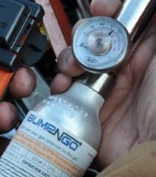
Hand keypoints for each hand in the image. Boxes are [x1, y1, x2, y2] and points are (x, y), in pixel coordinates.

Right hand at [51, 0, 155, 168]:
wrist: (149, 148)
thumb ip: (154, 26)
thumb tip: (144, 6)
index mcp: (138, 50)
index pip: (116, 21)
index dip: (106, 10)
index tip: (100, 8)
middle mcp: (117, 65)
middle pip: (89, 39)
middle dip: (82, 37)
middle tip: (87, 44)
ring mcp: (98, 84)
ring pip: (73, 60)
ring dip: (68, 59)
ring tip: (74, 68)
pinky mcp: (84, 102)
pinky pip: (63, 87)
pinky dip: (59, 83)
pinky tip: (65, 85)